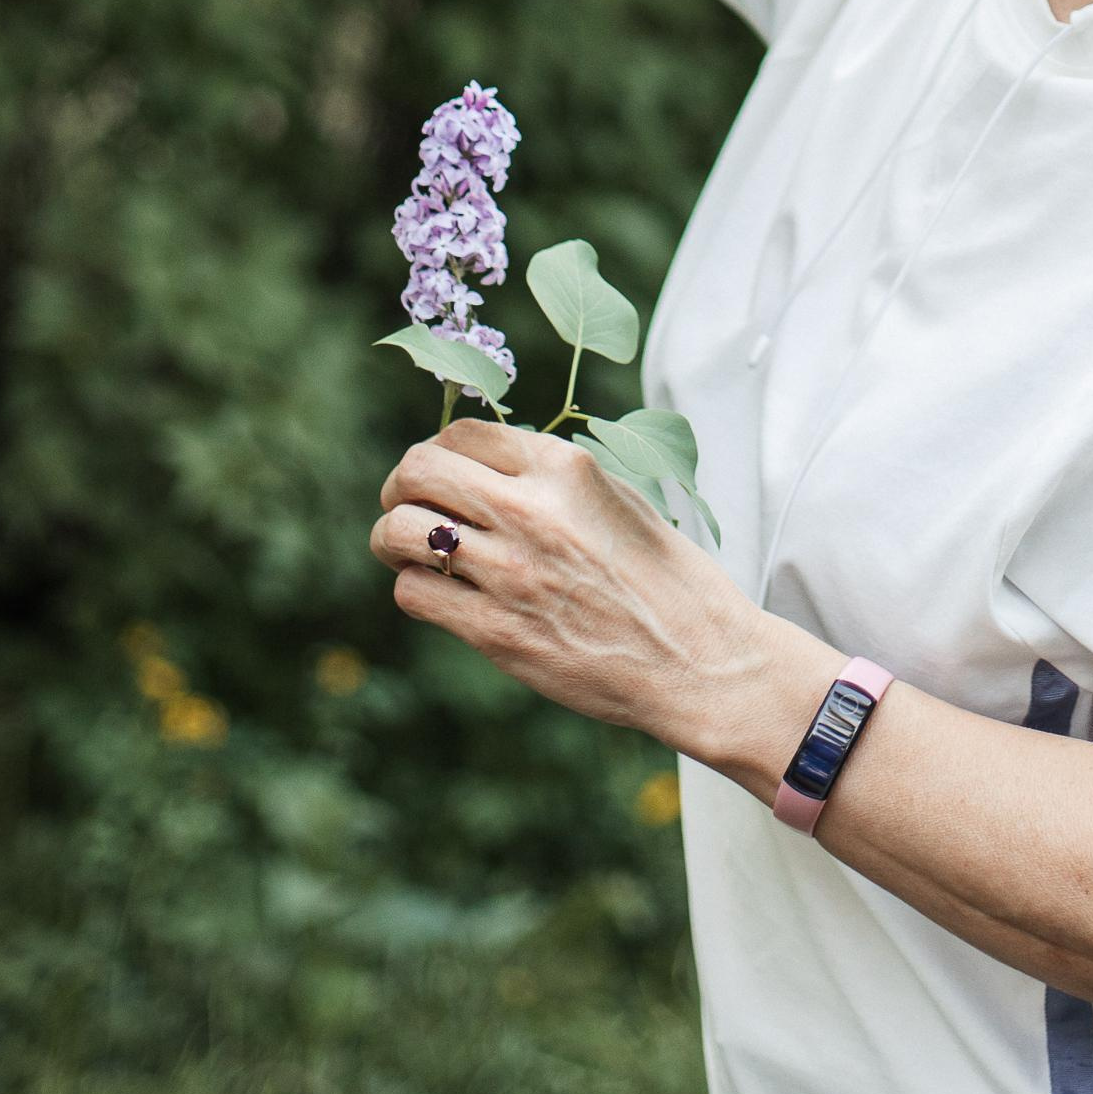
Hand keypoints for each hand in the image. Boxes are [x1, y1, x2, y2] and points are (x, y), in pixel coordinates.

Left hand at [372, 422, 794, 752]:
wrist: (699, 661)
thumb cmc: (668, 579)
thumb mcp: (620, 499)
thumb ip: (554, 479)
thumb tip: (490, 468)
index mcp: (566, 467)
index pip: (462, 432)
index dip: (439, 451)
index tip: (441, 475)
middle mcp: (531, 510)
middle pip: (418, 470)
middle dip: (401, 486)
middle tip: (408, 507)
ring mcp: (511, 572)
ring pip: (399, 530)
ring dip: (393, 538)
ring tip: (411, 553)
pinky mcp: (496, 632)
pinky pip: (415, 593)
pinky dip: (416, 588)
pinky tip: (442, 595)